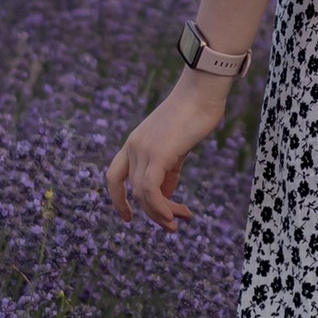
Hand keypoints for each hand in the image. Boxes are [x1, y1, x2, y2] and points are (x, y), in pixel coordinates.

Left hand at [103, 71, 229, 230]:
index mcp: (134, 143)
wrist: (202, 91)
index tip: (130, 217)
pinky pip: (151, 191)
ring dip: (161, 214)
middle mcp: (133, 147)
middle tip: (173, 225)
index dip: (118, 199)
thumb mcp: (177, 147)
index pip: (115, 176)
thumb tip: (165, 197)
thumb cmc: (195, 114)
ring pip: (142, 195)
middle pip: (133, 191)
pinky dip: (160, 208)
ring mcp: (143, 150)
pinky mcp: (158, 153)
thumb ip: (169, 170)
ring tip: (178, 222)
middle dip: (153, 213)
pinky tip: (175, 215)